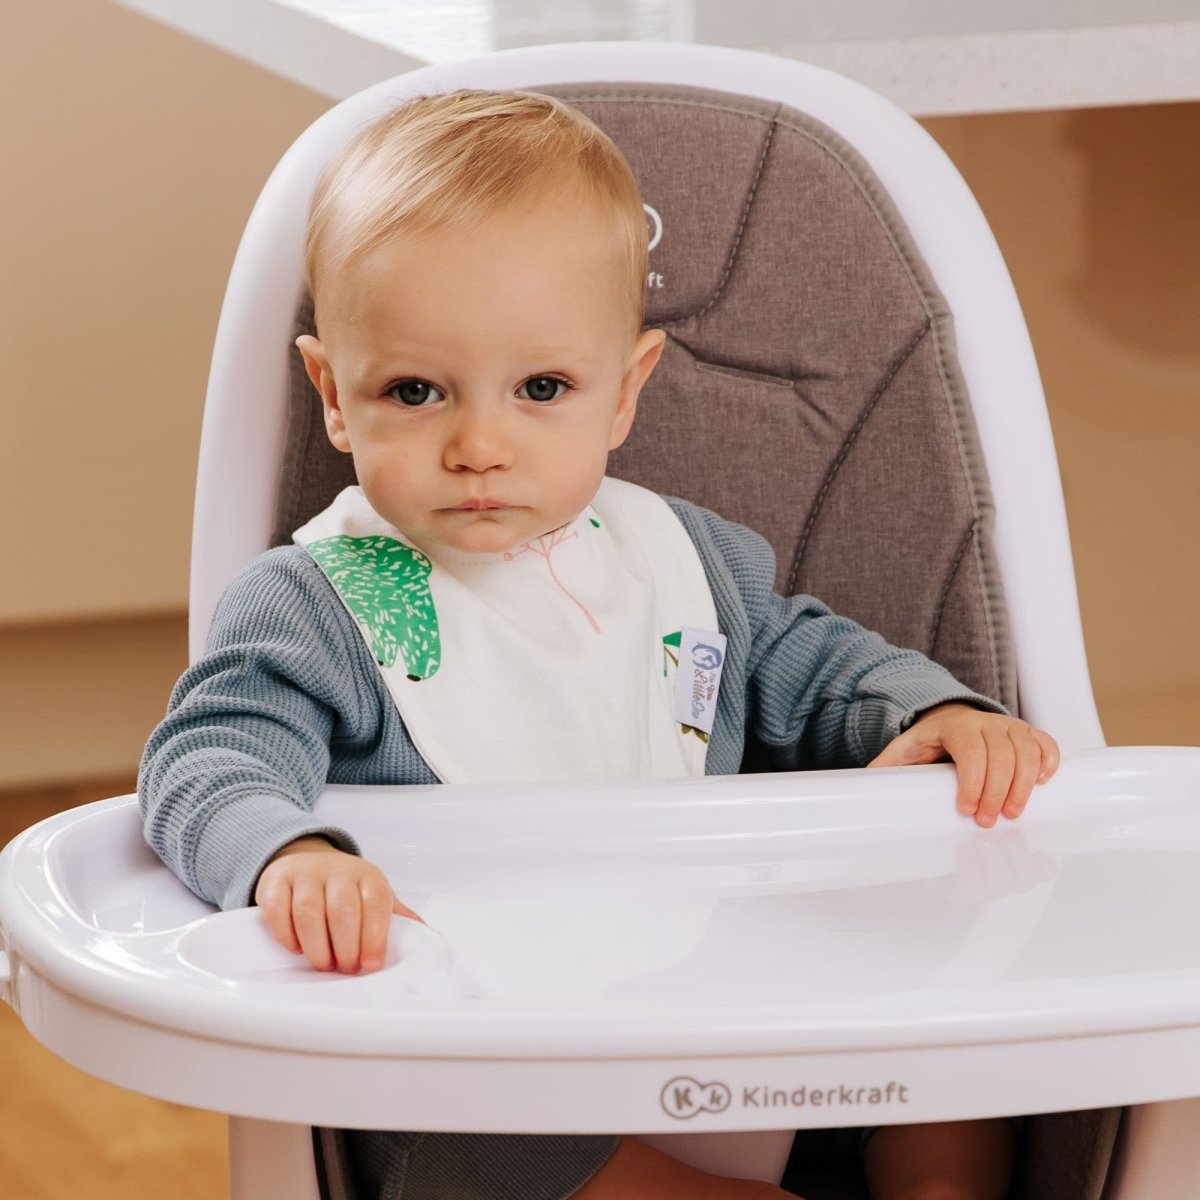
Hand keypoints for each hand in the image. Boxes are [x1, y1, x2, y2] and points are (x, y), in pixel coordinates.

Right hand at [254, 836, 422, 973]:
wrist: (307, 860)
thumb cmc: (346, 887)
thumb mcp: (375, 896)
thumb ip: (398, 917)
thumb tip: (428, 939)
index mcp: (367, 877)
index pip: (375, 902)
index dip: (374, 936)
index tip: (372, 964)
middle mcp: (337, 871)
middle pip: (343, 909)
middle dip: (346, 946)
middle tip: (346, 968)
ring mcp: (304, 875)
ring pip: (309, 911)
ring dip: (317, 945)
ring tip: (324, 963)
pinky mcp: (276, 881)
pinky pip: (278, 908)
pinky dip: (286, 933)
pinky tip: (295, 948)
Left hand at [867, 704, 1059, 827]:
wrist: (949, 719)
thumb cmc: (928, 743)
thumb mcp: (903, 751)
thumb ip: (887, 768)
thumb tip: (862, 789)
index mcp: (953, 726)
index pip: (970, 748)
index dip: (972, 780)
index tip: (966, 809)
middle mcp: (985, 722)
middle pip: (1001, 754)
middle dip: (997, 791)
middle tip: (988, 821)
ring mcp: (1009, 726)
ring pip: (1026, 751)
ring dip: (1023, 785)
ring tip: (1012, 813)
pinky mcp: (1026, 733)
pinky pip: (1045, 743)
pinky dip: (1048, 762)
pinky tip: (1042, 783)